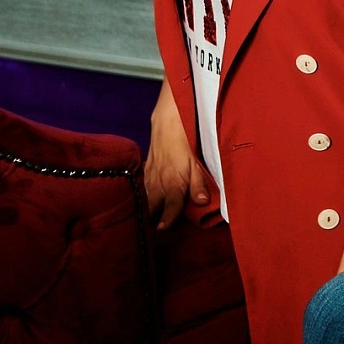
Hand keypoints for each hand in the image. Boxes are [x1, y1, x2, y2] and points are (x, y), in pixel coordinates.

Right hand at [145, 81, 209, 229]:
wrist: (170, 111)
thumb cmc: (187, 134)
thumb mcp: (197, 159)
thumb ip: (199, 183)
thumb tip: (202, 203)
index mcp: (173, 183)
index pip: (171, 209)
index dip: (168, 221)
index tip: (163, 231)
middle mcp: (159, 181)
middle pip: (151, 207)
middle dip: (150, 218)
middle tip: (150, 231)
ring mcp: (151, 172)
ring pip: (144, 196)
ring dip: (144, 207)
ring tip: (142, 220)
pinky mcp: (147, 162)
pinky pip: (141, 182)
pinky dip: (141, 192)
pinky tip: (140, 196)